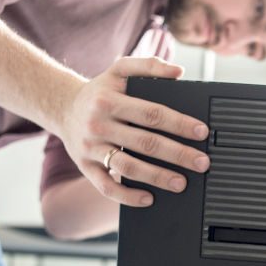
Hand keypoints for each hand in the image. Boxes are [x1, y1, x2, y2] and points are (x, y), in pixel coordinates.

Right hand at [57, 56, 210, 205]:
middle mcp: (99, 124)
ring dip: (157, 177)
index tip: (201, 133)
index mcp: (110, 100)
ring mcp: (91, 148)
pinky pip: (106, 187)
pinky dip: (128, 196)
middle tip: (202, 163)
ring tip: (181, 183)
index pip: (152, 113)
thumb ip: (149, 66)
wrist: (63, 108)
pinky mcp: (85, 167)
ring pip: (128, 167)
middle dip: (178, 154)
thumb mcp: (120, 70)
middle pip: (145, 143)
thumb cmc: (101, 92)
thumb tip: (179, 72)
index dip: (179, 124)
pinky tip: (148, 199)